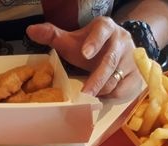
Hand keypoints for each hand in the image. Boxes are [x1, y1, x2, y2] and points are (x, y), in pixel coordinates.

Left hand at [26, 17, 142, 100]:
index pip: (102, 31)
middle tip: (85, 93)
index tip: (84, 54)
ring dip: (101, 90)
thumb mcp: (72, 41)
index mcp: (106, 28)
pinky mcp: (137, 74)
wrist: (120, 48)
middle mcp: (122, 41)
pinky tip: (101, 96)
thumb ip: (52, 35)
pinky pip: (123, 89)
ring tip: (89, 96)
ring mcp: (132, 58)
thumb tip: (30, 30)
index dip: (94, 42)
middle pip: (110, 61)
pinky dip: (110, 95)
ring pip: (116, 78)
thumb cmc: (90, 46)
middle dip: (97, 79)